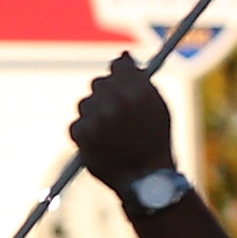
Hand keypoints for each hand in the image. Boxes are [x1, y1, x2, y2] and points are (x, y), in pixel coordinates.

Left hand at [69, 57, 176, 185]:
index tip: (120, 82)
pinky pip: (78, 123)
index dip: (119, 74)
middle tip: (115, 113)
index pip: (118, 66)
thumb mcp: (158, 108)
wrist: (146, 179)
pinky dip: (86, 132)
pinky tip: (101, 144)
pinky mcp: (81, 133)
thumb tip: (122, 58)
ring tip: (111, 134)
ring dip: (95, 114)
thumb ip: (140, 81)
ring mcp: (96, 116)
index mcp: (138, 91)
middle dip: (106, 95)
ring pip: (86, 103)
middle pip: (99, 83)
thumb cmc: (156, 142)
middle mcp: (115, 100)